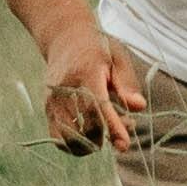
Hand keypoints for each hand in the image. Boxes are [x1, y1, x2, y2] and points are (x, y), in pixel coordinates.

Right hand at [40, 34, 150, 151]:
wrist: (65, 39)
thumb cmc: (98, 48)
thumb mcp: (118, 57)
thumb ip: (127, 84)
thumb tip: (139, 107)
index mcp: (86, 71)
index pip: (98, 105)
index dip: (112, 127)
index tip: (124, 146)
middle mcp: (65, 87)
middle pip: (85, 125)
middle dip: (107, 135)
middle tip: (126, 125)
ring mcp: (53, 99)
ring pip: (70, 137)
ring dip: (92, 143)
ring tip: (107, 130)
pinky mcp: (47, 109)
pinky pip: (59, 138)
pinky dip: (76, 145)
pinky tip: (91, 136)